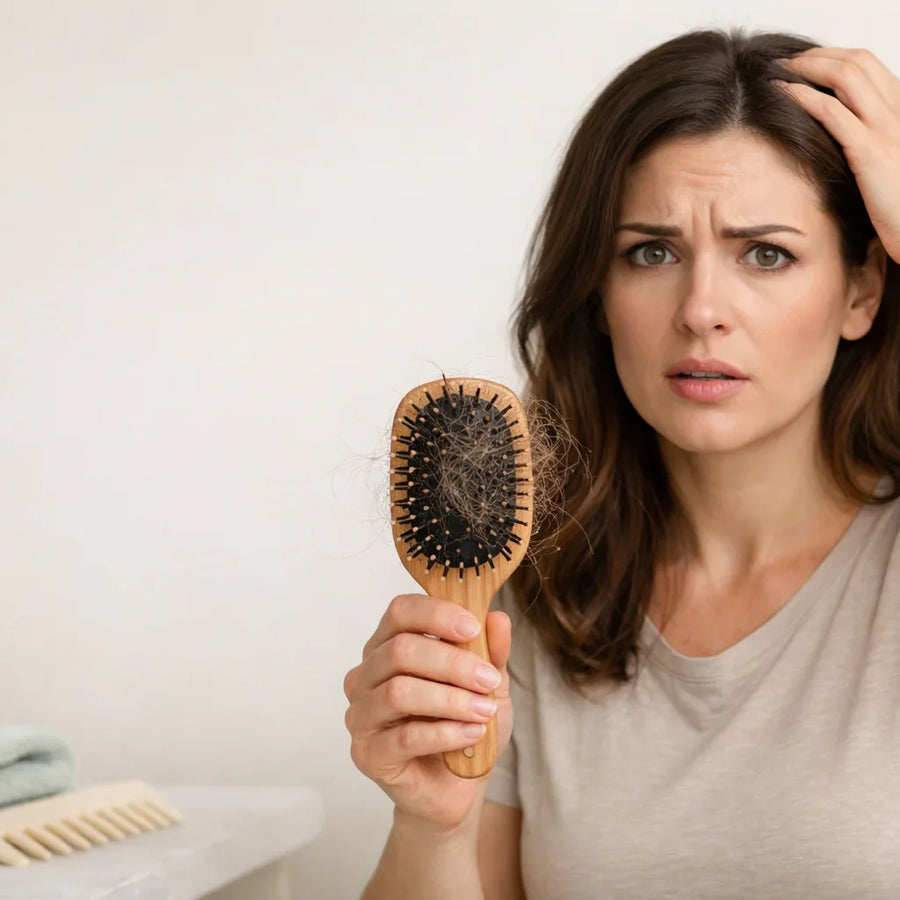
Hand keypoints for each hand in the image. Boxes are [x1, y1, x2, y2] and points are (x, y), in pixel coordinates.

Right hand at [343, 594, 513, 831]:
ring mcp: (361, 715)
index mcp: (388, 646)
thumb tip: (498, 619)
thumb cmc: (464, 726)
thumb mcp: (489, 684)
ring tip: (484, 711)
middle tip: (488, 679)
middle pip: (400, 651)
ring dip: (450, 699)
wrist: (456, 789)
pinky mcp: (368, 754)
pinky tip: (473, 734)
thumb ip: (491, 651)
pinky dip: (446, 733)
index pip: (399, 612)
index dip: (436, 614)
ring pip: (399, 692)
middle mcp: (365, 676)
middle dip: (452, 663)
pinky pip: (405, 737)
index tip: (473, 628)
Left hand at [773, 47, 899, 262]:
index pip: (868, 65)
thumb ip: (861, 143)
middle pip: (856, 62)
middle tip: (784, 61)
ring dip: (808, 67)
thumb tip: (829, 137)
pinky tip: (783, 93)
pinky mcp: (871, 151)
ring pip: (847, 76)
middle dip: (817, 56)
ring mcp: (887, 129)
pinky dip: (805, 96)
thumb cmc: (897, 207)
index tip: (803, 62)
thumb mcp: (881, 165)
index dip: (833, 57)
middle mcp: (898, 112)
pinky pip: (834, 112)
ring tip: (779, 70)